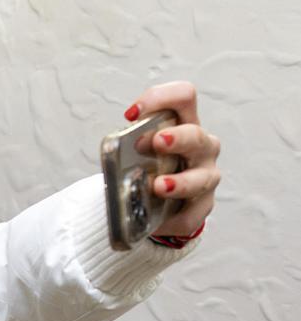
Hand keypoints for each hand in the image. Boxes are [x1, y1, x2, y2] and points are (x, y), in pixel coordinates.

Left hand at [123, 81, 220, 236]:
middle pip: (196, 135)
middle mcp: (201, 148)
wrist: (154, 203)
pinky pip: (191, 215)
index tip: (131, 114)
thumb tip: (115, 150)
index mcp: (184, 124)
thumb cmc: (147, 167)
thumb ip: (127, 146)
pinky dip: (173, 219)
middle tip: (155, 142)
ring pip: (202, 178)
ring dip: (181, 181)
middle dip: (177, 138)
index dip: (160, 98)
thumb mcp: (135, 151)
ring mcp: (205, 177)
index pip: (184, 97)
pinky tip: (160, 222)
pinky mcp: (201, 207)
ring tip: (159, 186)